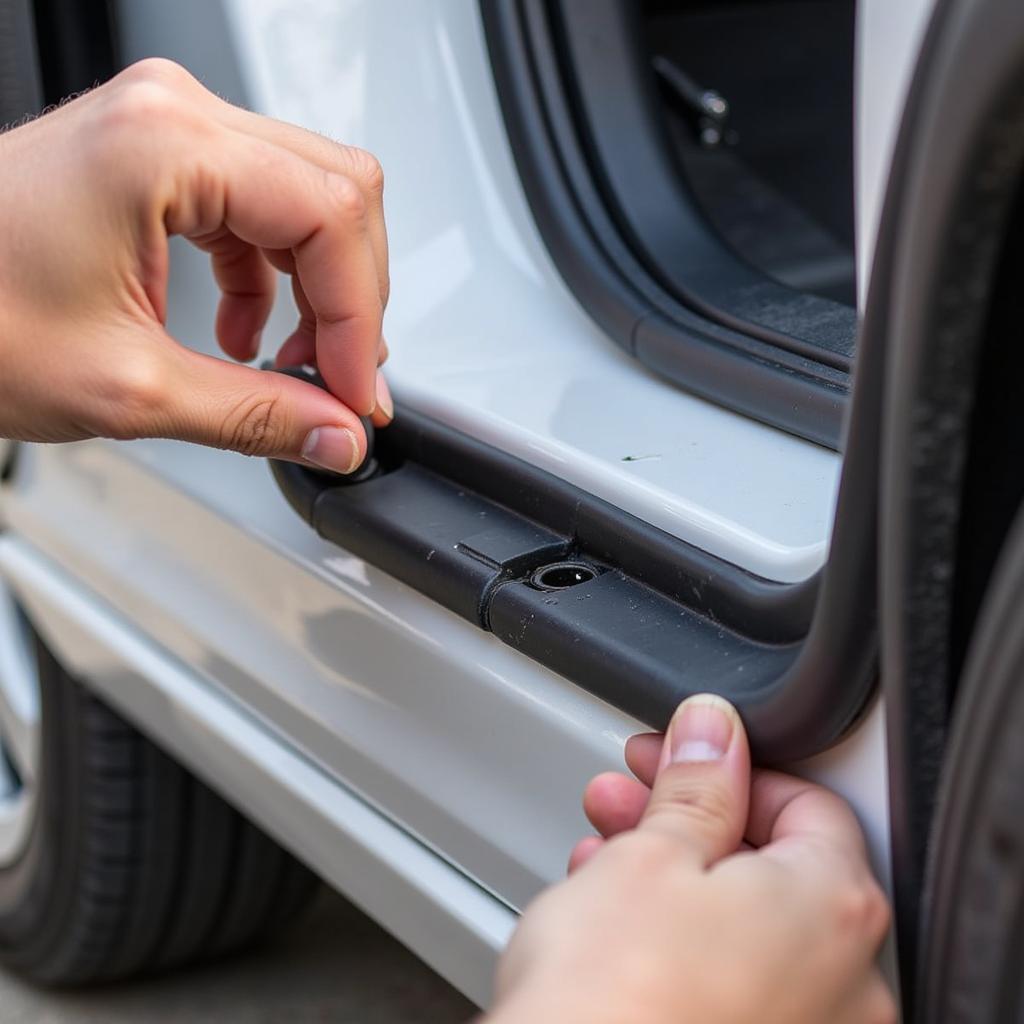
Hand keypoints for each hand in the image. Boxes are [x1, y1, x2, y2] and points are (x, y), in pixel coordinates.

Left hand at [0, 58, 391, 470]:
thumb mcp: (126, 387)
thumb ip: (255, 415)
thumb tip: (336, 435)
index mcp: (166, 145)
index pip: (331, 219)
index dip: (359, 320)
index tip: (355, 395)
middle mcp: (174, 116)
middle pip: (338, 194)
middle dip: (352, 301)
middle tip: (341, 383)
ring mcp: (165, 129)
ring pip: (308, 197)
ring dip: (318, 290)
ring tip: (296, 363)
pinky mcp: (155, 158)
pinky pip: (258, 206)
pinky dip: (275, 277)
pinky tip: (249, 331)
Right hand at [489, 696, 895, 1023]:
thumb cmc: (615, 1005)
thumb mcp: (650, 856)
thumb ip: (695, 784)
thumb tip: (712, 733)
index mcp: (834, 911)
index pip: (806, 800)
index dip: (728, 764)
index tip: (678, 754)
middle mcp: (845, 985)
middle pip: (771, 861)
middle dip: (687, 817)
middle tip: (630, 796)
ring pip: (743, 922)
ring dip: (672, 874)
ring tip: (603, 856)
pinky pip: (731, 980)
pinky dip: (680, 941)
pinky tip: (615, 923)